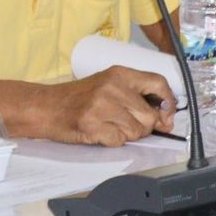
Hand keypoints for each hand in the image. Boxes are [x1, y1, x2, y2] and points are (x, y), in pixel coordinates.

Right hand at [36, 66, 176, 146]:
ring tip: (110, 126)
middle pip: (149, 115)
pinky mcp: (92, 125)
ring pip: (136, 131)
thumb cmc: (77, 97)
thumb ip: (134, 95)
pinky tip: (100, 132)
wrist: (46, 106)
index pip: (158, 83)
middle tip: (129, 125)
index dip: (168, 102)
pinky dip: (112, 141)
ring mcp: (102, 106)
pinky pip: (119, 141)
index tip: (167, 115)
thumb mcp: (107, 85)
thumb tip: (164, 116)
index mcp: (119, 74)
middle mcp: (112, 87)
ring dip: (127, 135)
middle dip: (145, 127)